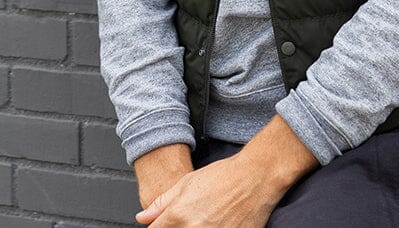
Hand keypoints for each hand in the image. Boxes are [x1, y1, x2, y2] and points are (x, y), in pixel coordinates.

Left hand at [135, 115, 316, 225]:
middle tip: (188, 220)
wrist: (255, 177)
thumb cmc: (223, 176)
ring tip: (205, 220)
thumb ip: (161, 203)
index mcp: (178, 216)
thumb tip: (142, 218)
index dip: (158, 227)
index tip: (164, 225)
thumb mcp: (186, 183)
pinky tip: (216, 225)